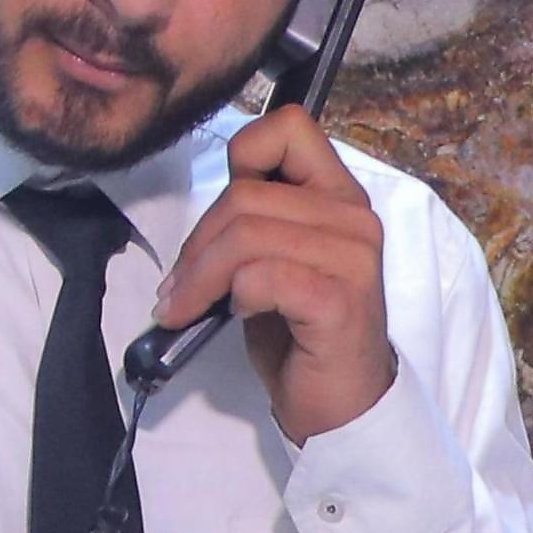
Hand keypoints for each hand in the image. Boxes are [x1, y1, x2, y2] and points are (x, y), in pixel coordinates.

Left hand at [150, 105, 395, 444]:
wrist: (339, 404)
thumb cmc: (299, 331)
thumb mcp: (273, 261)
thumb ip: (254, 221)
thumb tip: (201, 219)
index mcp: (338, 196)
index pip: (289, 128)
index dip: (242, 157)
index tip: (218, 215)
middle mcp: (354, 218)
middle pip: (246, 197)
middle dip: (197, 244)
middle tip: (179, 288)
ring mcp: (353, 258)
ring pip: (247, 236)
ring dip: (201, 276)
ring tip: (186, 307)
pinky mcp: (339, 301)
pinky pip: (263, 277)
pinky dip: (233, 296)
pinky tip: (234, 316)